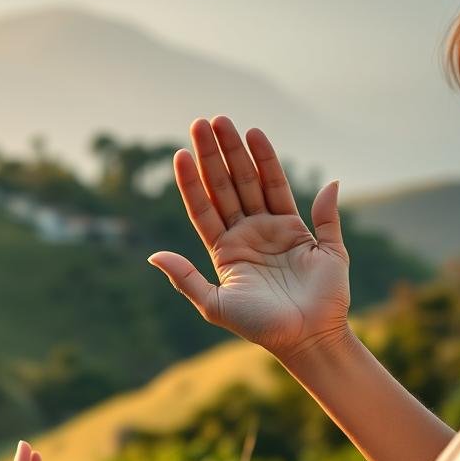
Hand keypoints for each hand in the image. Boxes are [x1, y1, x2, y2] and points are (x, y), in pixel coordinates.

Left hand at [148, 117, 350, 359]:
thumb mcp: (213, 305)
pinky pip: (287, 191)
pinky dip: (274, 166)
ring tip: (228, 123)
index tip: (179, 154)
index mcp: (225, 250)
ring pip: (253, 181)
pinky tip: (260, 140)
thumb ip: (185, 279)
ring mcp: (276, 229)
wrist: (307, 338)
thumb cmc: (259, 326)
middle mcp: (248, 234)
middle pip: (226, 186)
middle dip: (214, 155)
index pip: (203, 207)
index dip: (191, 181)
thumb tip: (153, 255)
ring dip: (240, 152)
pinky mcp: (305, 230)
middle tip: (203, 123)